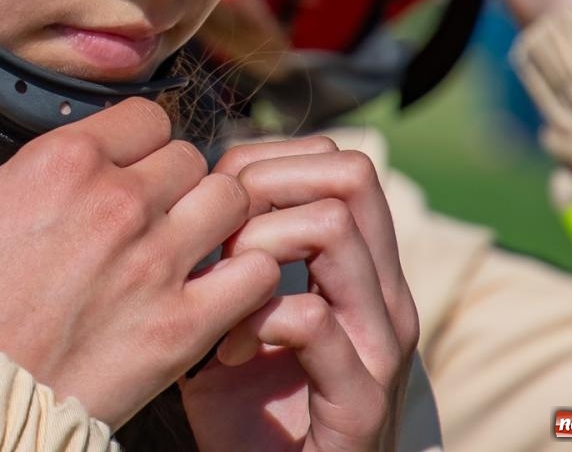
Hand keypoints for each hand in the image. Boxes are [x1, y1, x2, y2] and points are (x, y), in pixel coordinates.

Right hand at [0, 0, 280, 426]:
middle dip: (171, 180)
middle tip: (142, 215)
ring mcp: (157, 267)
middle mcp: (121, 203)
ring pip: (231, 202)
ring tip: (183, 243)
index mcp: (63, 161)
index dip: (132, 143)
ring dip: (214, 218)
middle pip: (189, 158)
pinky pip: (254, 276)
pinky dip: (246, 276)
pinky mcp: (182, 330)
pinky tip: (213, 289)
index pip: (145, 117)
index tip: (112, 173)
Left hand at [179, 137, 417, 451]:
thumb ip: (230, 253)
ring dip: (258, 246)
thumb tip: (187, 187)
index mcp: (363, 270)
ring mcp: (381, 345)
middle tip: (221, 237)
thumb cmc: (248, 407)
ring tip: (222, 287)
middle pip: (351, 174)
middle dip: (266, 186)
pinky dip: (256, 320)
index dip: (267, 163)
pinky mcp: (362, 400)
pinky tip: (229, 349)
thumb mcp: (237, 312)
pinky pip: (312, 318)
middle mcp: (385, 296)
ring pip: (333, 227)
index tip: (218, 209)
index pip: (337, 163)